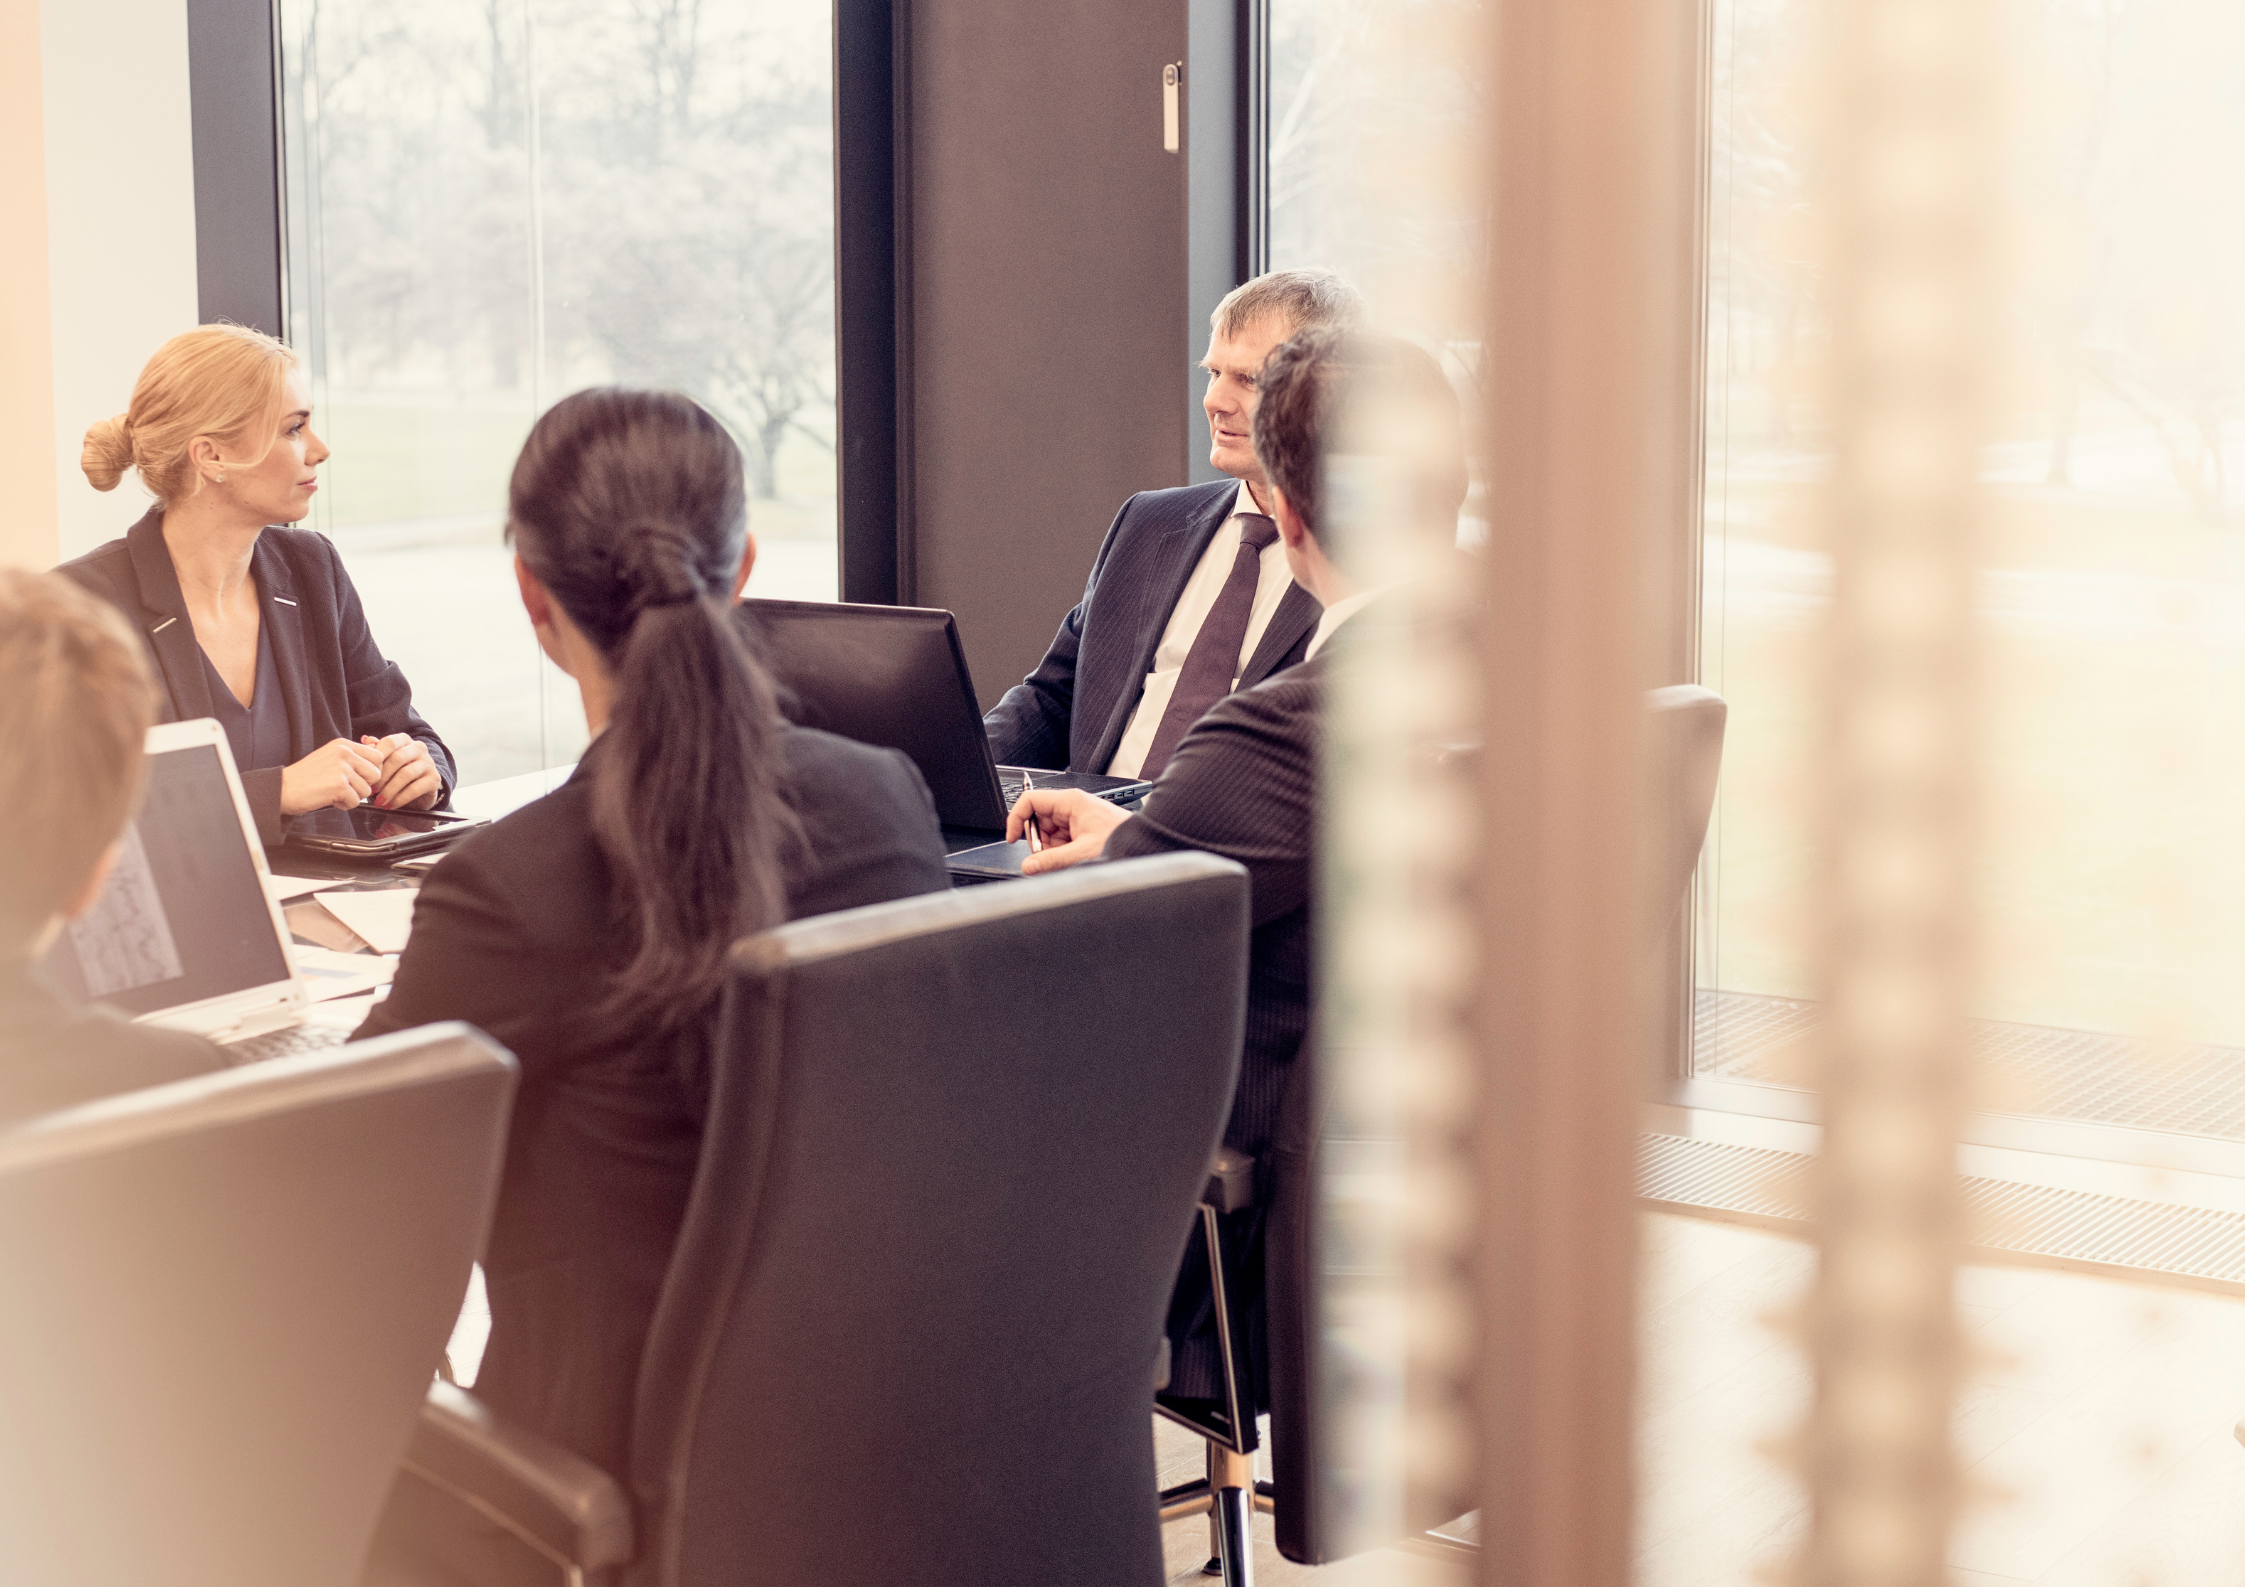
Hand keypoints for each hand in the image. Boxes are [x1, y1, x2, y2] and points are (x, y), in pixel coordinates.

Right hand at [280, 738, 382, 815]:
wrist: (283, 788)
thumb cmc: (306, 777)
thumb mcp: (331, 758)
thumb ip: (353, 758)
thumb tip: (379, 758)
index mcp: (343, 745)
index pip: (377, 756)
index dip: (372, 770)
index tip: (359, 777)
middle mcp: (344, 753)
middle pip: (376, 774)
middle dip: (364, 785)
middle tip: (346, 787)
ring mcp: (342, 769)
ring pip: (367, 790)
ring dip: (352, 796)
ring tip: (334, 792)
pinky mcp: (339, 785)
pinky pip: (356, 802)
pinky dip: (344, 805)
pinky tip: (330, 799)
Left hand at [361, 733, 441, 810]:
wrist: (420, 791)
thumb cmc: (397, 772)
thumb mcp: (385, 761)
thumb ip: (376, 751)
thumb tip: (365, 739)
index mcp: (404, 740)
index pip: (390, 742)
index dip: (377, 758)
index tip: (366, 772)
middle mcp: (419, 748)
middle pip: (398, 758)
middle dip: (382, 777)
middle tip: (370, 790)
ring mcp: (428, 763)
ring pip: (406, 774)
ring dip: (389, 790)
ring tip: (379, 801)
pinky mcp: (434, 779)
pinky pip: (415, 789)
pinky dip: (400, 799)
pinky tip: (390, 805)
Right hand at [1007, 788, 1130, 874]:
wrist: (1143, 844)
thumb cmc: (1122, 837)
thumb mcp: (1083, 852)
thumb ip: (1052, 861)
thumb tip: (1029, 866)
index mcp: (1070, 801)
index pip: (1030, 801)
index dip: (1017, 818)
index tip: (1011, 838)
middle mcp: (1071, 807)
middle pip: (1038, 821)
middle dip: (1038, 842)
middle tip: (1046, 857)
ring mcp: (1075, 819)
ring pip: (1048, 835)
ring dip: (1050, 851)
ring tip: (1066, 860)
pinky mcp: (1080, 831)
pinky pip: (1060, 842)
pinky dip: (1060, 853)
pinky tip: (1071, 860)